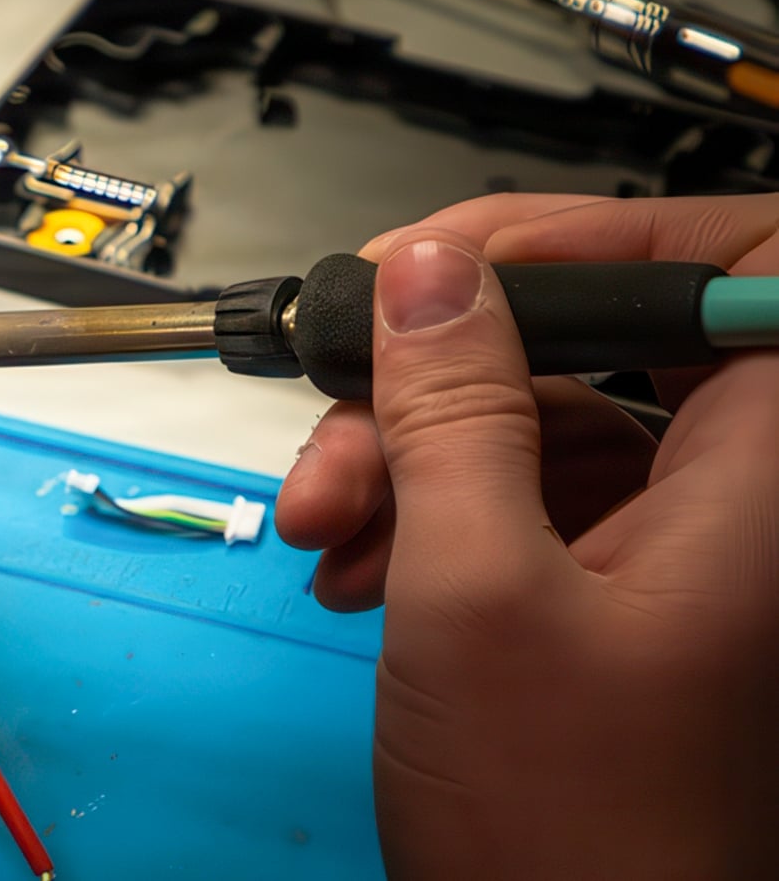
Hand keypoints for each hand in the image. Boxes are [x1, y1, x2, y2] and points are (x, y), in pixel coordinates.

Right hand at [274, 193, 778, 875]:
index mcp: (759, 487)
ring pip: (536, 429)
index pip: (744, 275)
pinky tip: (354, 565)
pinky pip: (515, 505)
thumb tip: (432, 275)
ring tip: (326, 522)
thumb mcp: (475, 591)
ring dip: (409, 455)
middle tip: (346, 398)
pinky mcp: (605, 601)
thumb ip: (455, 414)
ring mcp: (668, 556)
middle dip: (448, 370)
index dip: (604, 240)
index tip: (470, 262)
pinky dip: (425, 517)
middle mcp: (732, 507)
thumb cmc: (569, 836)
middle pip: (600, 349)